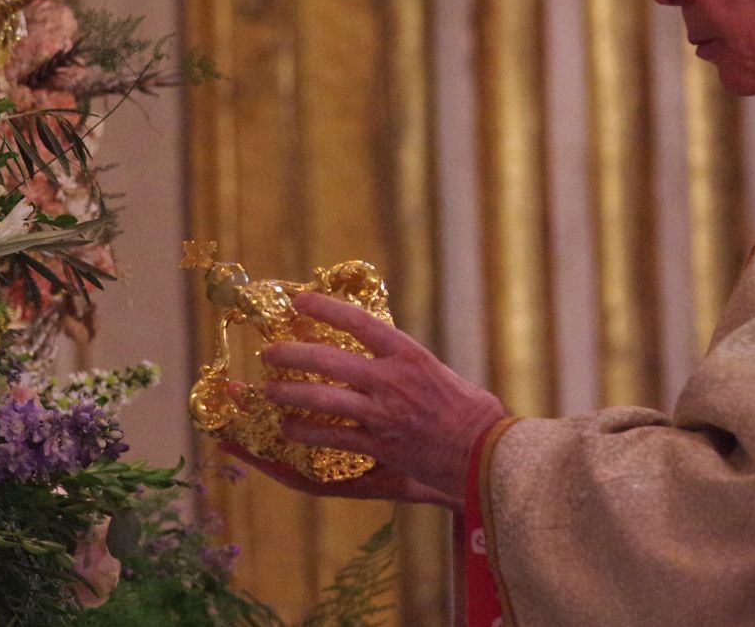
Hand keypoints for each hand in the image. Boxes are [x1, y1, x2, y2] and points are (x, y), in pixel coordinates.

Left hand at [256, 290, 506, 509]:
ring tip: (268, 391)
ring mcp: (384, 414)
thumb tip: (374, 351)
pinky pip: (333, 437)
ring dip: (290, 395)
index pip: (359, 322)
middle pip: (330, 361)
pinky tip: (288, 428)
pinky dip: (306, 432)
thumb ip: (402, 363)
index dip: (325, 309)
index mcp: (409, 354)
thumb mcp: (436, 371)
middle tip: (270, 352)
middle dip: (293, 354)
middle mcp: (392, 380)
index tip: (300, 301)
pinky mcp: (381, 445)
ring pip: (323, 400)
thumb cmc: (469, 412)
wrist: (486, 454)